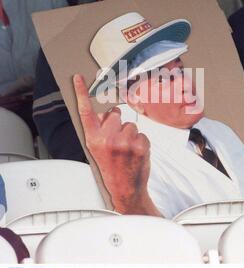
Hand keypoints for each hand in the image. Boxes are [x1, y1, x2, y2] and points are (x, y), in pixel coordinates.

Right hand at [73, 74, 159, 215]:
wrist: (126, 189)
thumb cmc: (110, 168)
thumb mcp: (96, 150)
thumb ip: (99, 130)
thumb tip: (108, 113)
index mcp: (93, 139)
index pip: (86, 112)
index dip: (82, 93)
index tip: (78, 78)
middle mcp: (107, 139)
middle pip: (115, 114)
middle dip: (117, 123)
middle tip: (116, 140)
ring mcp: (125, 142)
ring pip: (130, 124)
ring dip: (130, 134)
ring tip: (126, 150)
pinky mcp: (140, 145)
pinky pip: (142, 133)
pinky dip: (140, 142)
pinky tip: (135, 154)